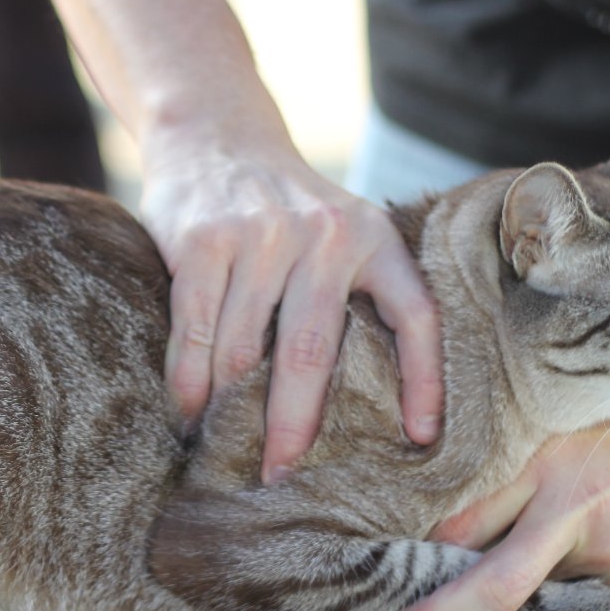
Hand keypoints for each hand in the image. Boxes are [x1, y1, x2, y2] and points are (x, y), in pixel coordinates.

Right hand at [141, 120, 442, 482]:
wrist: (214, 132)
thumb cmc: (283, 205)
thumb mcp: (339, 228)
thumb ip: (355, 290)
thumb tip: (375, 404)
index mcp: (372, 237)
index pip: (415, 316)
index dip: (424, 382)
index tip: (421, 440)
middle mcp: (322, 235)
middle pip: (311, 354)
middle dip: (292, 427)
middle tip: (279, 477)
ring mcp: (259, 235)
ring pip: (242, 349)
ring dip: (227, 410)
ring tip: (221, 453)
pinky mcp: (204, 240)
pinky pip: (194, 330)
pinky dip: (187, 381)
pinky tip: (186, 414)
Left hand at [394, 333, 609, 610]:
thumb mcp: (561, 417)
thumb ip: (507, 453)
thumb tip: (445, 494)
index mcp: (549, 464)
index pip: (465, 521)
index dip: (423, 549)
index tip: (393, 563)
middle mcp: (576, 515)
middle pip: (496, 584)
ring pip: (536, 585)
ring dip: (509, 584)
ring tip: (494, 565)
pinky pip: (576, 585)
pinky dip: (558, 575)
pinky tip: (568, 546)